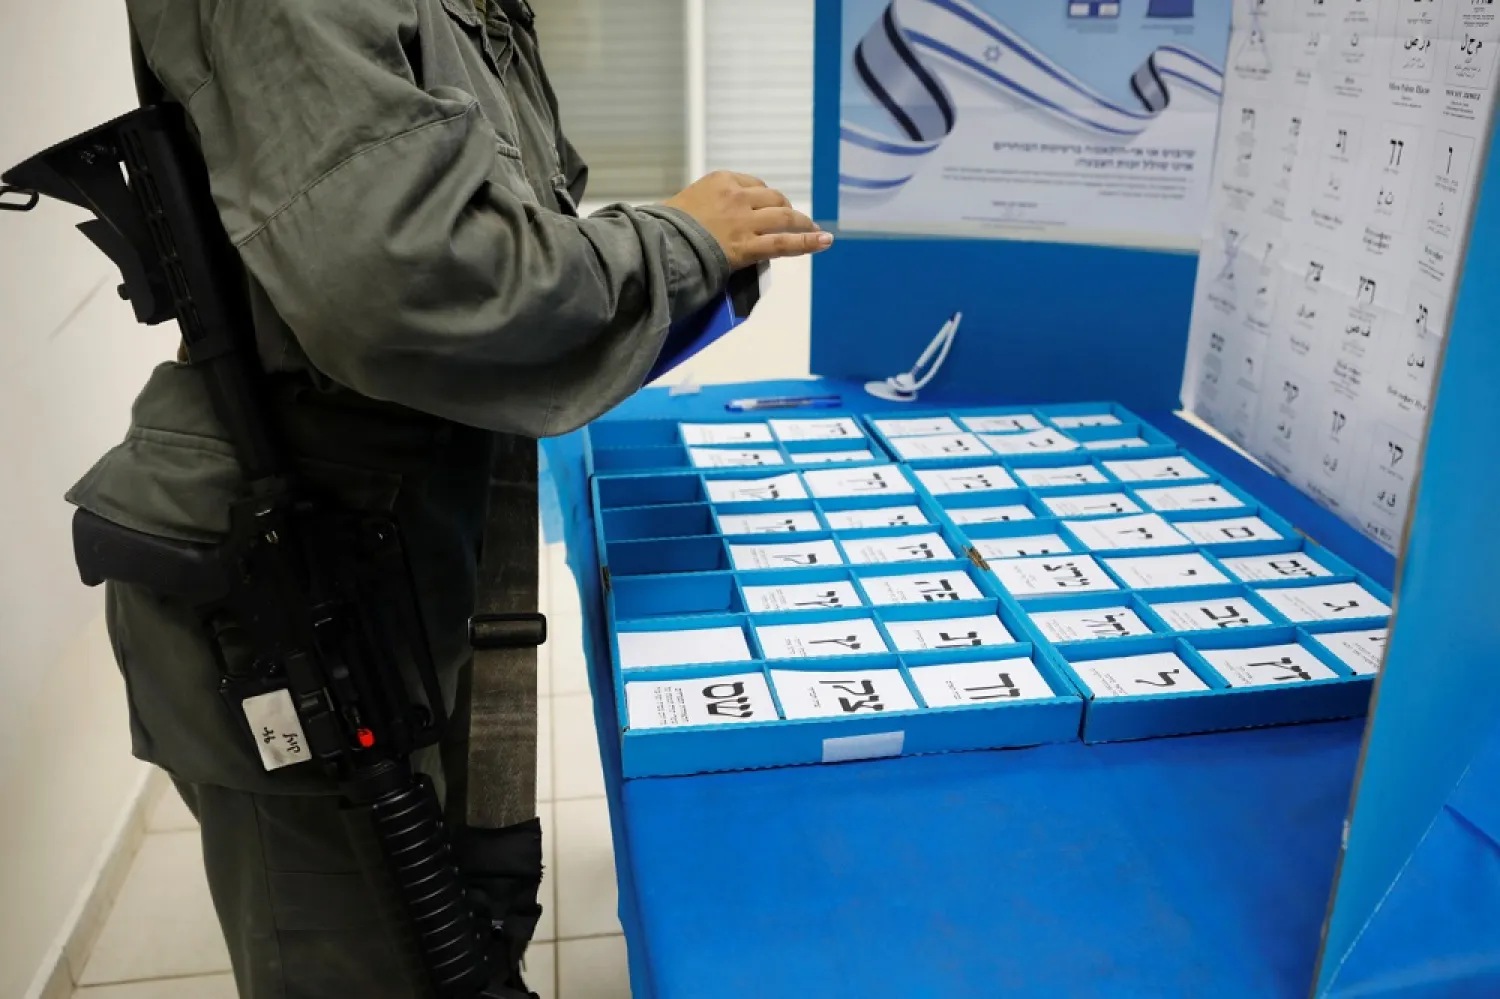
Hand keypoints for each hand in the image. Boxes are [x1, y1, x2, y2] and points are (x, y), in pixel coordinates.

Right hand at [663, 171, 831, 269]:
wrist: (659, 245)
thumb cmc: (663, 227)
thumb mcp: (683, 202)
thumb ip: (704, 203)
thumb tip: (710, 215)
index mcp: (721, 180)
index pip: (755, 185)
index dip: (765, 198)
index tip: (768, 207)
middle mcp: (737, 196)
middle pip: (773, 199)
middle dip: (785, 210)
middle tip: (792, 220)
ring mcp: (745, 221)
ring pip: (784, 218)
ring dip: (802, 223)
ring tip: (814, 229)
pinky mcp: (749, 246)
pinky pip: (785, 243)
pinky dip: (808, 241)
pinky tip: (825, 241)